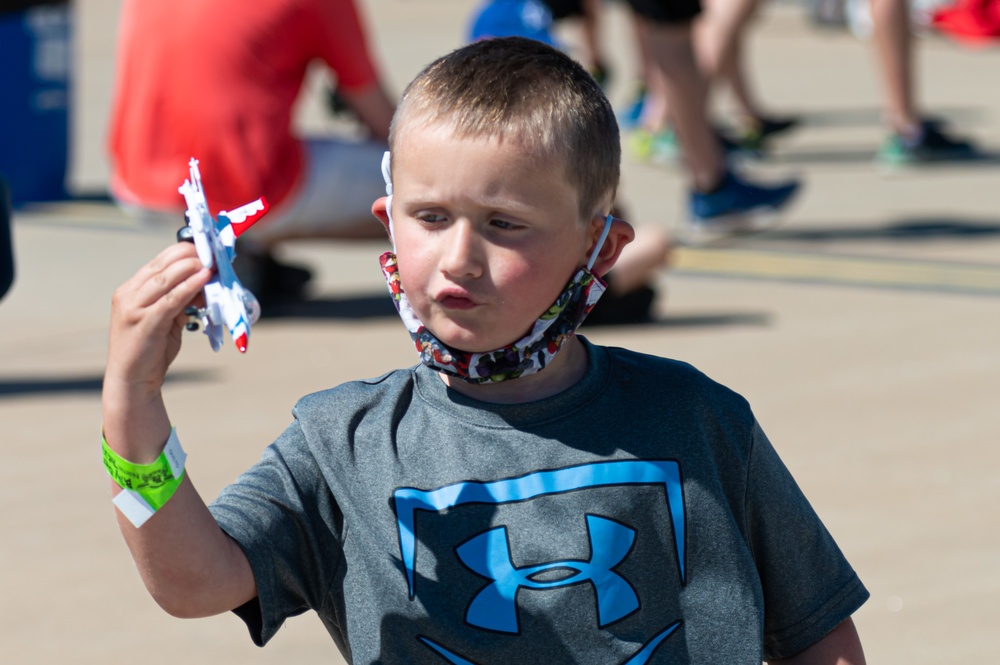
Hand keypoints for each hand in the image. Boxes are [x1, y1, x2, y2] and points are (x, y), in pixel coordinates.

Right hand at [105, 242, 210, 397]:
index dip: (183, 252)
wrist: (132, 380)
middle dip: (190, 256)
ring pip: (166, 278)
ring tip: (212, 263)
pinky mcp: (145, 322)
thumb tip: (206, 284)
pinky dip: (190, 286)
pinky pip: (171, 299)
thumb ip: (180, 301)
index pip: (158, 261)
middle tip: (213, 254)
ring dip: (192, 268)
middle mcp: (128, 294)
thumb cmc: (150, 350)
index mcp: (131, 290)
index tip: (206, 250)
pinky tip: (204, 278)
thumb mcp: (166, 319)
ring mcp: (134, 308)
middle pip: (163, 265)